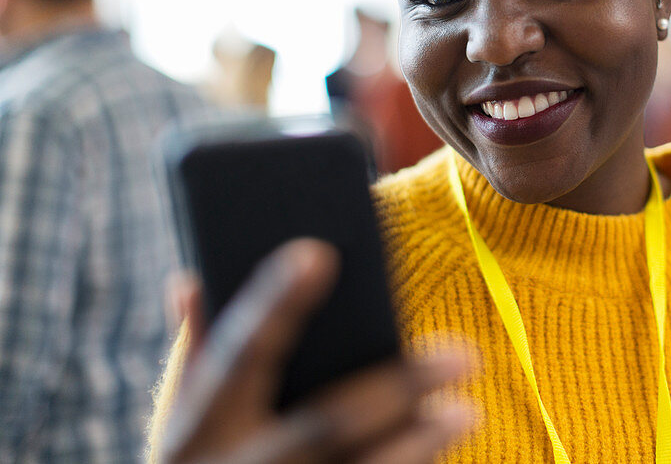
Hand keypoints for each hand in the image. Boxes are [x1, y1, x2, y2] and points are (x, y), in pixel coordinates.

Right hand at [159, 239, 476, 462]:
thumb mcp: (177, 423)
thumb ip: (196, 353)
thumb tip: (192, 278)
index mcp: (197, 429)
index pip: (239, 354)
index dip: (273, 305)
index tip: (317, 253)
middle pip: (324, 424)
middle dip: (396, 389)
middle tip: (463, 354)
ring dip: (417, 443)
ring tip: (466, 410)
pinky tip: (442, 449)